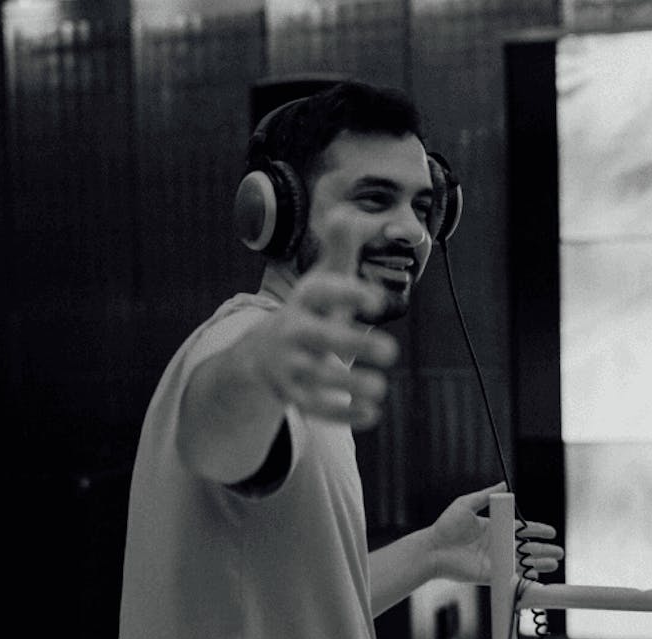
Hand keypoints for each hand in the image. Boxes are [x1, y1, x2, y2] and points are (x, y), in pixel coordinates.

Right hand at [250, 230, 398, 428]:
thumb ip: (339, 252)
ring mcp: (290, 366)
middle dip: (352, 343)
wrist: (259, 355)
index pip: (322, 293)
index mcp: (303, 302)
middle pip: (319, 337)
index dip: (348, 294)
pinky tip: (372, 414)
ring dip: (348, 384)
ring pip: (317, 376)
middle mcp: (293, 332)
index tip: (378, 301)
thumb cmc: (306, 314)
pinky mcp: (293, 396)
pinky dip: (342, 413)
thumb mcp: (319, 284)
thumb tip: (348, 211)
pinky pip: (315, 408)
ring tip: (381, 387)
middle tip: (391, 350)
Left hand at [428, 482, 561, 584]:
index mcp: (495, 529)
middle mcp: (497, 546)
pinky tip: (538, 577)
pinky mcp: (490, 575)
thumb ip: (486, 495)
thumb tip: (504, 484)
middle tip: (560, 551)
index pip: (521, 530)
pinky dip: (525, 578)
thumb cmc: (447, 525)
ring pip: (523, 563)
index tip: (551, 531)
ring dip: (539, 563)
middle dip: (543, 549)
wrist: (433, 548)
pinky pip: (512, 577)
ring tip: (554, 563)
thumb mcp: (467, 504)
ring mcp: (495, 562)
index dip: (536, 531)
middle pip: (526, 548)